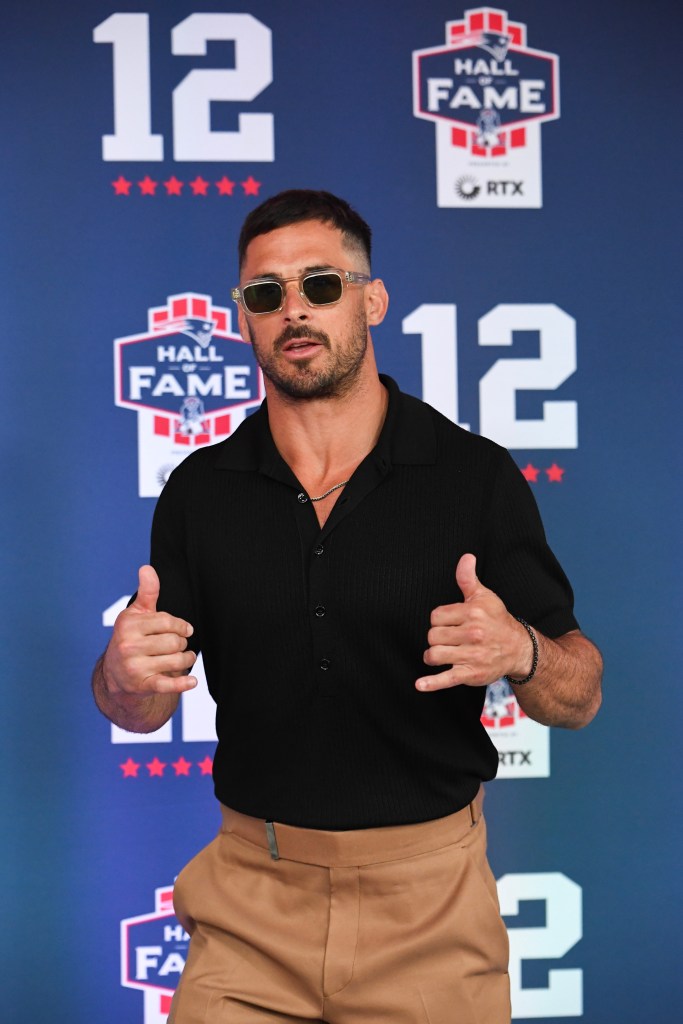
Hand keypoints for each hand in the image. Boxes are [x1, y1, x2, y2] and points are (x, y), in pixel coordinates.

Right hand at [102, 565, 196, 696]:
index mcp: (128, 625)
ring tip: (186, 658)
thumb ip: (147, 592)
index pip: (167, 621)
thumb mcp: (136, 614)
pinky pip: (167, 685)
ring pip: (175, 661)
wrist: (115, 676)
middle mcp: (128, 646)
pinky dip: (182, 684)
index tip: (185, 630)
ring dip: (186, 660)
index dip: (181, 626)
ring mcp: (134, 667)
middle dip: (182, 643)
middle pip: (173, 642)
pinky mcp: (141, 686)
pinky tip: (192, 681)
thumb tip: (147, 568)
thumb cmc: (131, 638)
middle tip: (180, 646)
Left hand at [416, 553, 530, 690]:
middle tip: (449, 639)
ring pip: (434, 654)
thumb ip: (468, 578)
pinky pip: (447, 679)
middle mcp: (473, 634)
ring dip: (432, 655)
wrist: (518, 649)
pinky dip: (432, 683)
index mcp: (473, 613)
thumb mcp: (485, 597)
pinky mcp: (471, 674)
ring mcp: (471, 656)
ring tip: (441, 654)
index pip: (435, 616)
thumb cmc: (497, 621)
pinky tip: (420, 684)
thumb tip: (466, 557)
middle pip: (432, 636)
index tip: (450, 623)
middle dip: (437, 638)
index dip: (439, 620)